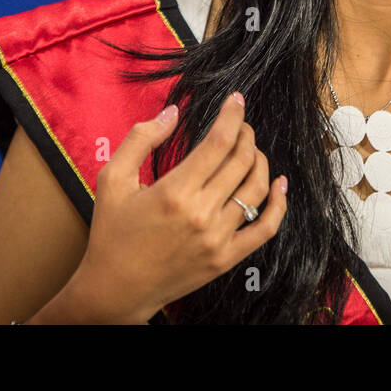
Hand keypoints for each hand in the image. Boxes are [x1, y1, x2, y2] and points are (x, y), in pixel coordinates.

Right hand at [68, 94, 287, 323]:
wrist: (116, 290)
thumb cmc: (112, 234)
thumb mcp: (112, 180)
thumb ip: (141, 139)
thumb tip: (173, 113)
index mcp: (175, 192)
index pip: (219, 142)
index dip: (232, 116)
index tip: (236, 100)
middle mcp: (201, 214)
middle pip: (242, 161)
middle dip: (246, 134)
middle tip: (241, 125)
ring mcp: (218, 238)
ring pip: (256, 188)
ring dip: (260, 161)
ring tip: (251, 150)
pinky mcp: (226, 258)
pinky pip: (265, 228)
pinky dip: (279, 204)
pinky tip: (279, 184)